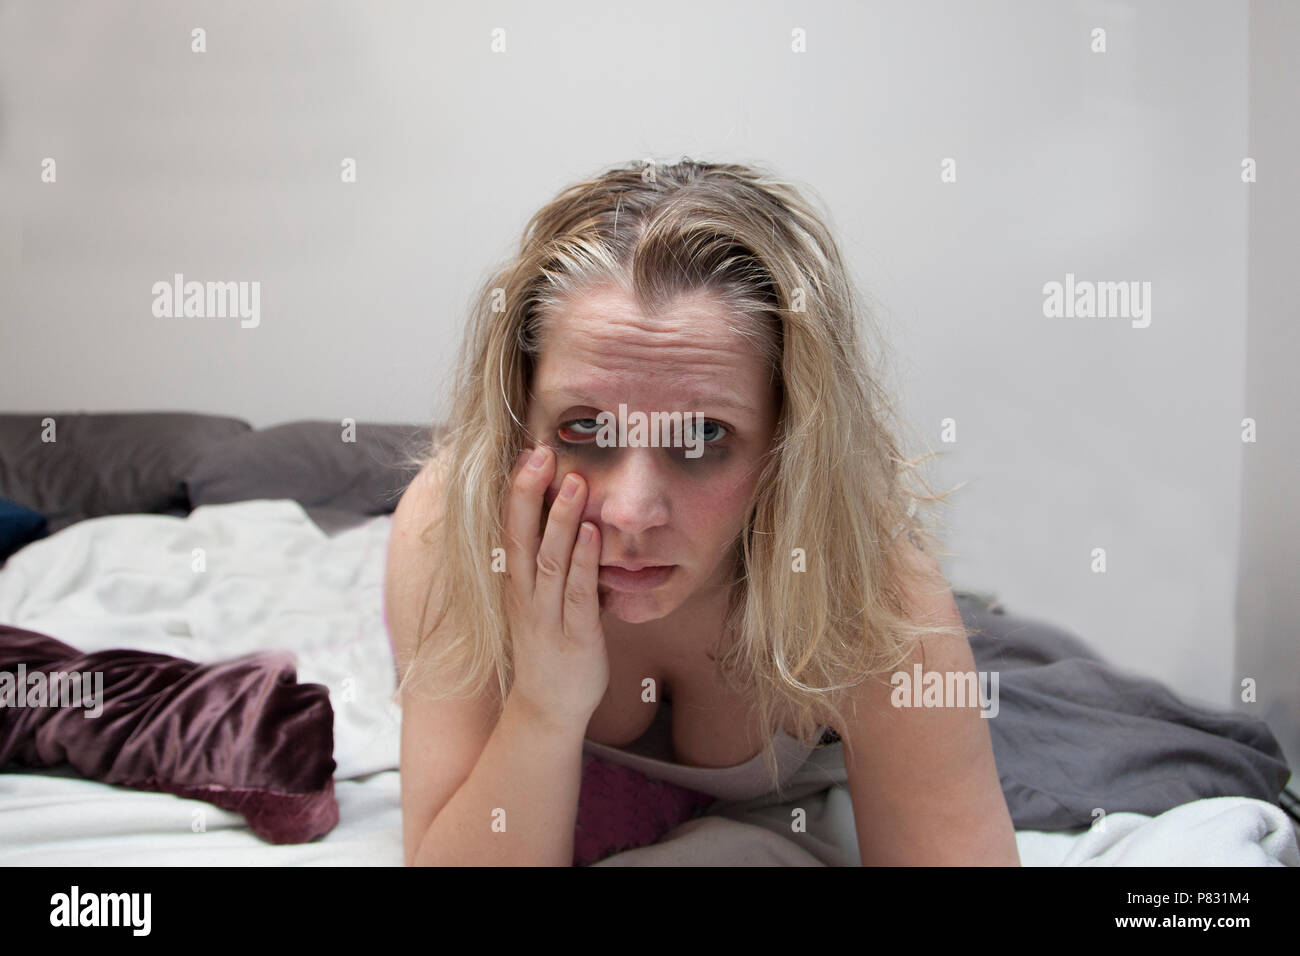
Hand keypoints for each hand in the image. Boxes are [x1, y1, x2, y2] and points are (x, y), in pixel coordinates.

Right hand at [501, 444, 608, 729]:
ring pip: (550, 560)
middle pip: (520, 536)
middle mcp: (525, 596)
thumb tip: (567, 519)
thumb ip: (551, 563)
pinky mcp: (575, 635)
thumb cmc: (550, 647)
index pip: (510, 528)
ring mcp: (547, 616)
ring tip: (575, 482)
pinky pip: (578, 593)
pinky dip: (585, 561)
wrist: (547, 709)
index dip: (517, 490)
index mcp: (516, 583)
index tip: (529, 452)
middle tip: (541, 452)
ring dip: (562, 520)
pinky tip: (594, 533)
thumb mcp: (542, 599)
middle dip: (529, 493)